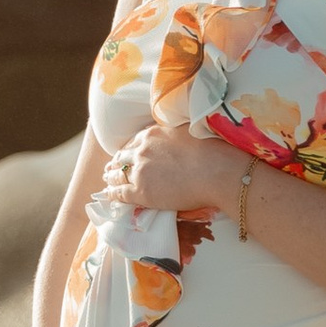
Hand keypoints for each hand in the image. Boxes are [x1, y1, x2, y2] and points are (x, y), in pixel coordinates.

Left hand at [98, 122, 243, 220]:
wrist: (216, 171)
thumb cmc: (211, 151)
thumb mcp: (187, 131)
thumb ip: (172, 133)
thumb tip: (171, 136)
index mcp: (152, 134)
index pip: (132, 143)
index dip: (127, 151)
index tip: (125, 156)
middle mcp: (141, 150)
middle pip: (122, 157)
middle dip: (116, 164)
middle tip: (112, 169)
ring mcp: (139, 171)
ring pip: (118, 174)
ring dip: (111, 178)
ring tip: (108, 181)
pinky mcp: (141, 192)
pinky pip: (120, 193)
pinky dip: (112, 194)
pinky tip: (109, 195)